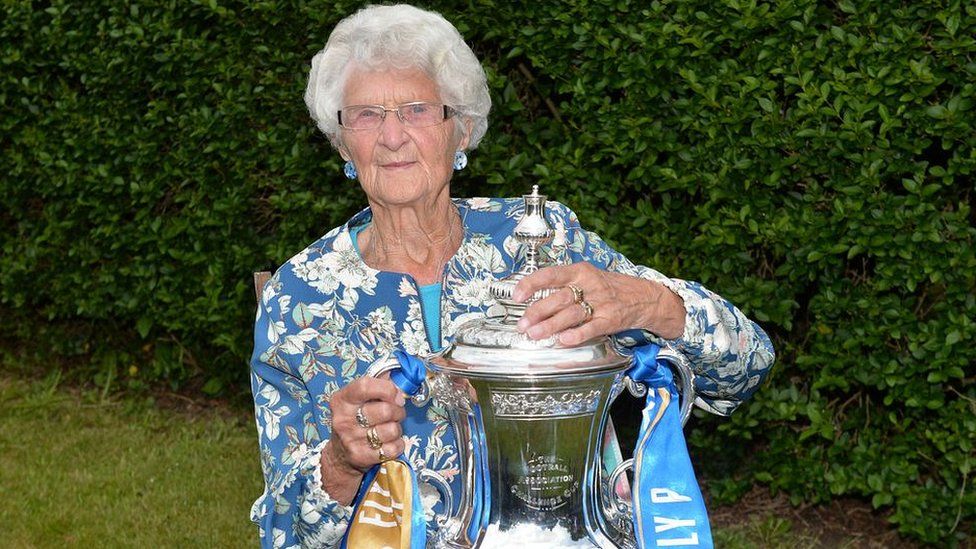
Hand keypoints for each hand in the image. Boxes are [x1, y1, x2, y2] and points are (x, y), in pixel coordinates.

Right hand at [320, 376, 405, 503]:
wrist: (340, 455)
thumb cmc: (355, 421)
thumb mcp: (358, 400)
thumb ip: (377, 384)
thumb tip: (397, 375)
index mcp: (342, 400)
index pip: (365, 386)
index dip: (387, 389)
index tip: (396, 396)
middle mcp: (343, 419)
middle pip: (385, 410)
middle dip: (398, 411)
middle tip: (395, 414)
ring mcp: (351, 439)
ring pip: (391, 430)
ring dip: (397, 429)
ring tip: (389, 429)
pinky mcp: (361, 456)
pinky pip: (392, 448)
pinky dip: (397, 445)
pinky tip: (389, 443)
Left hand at [512, 262, 685, 344]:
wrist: (644, 297)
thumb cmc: (608, 288)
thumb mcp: (586, 278)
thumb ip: (562, 286)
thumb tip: (532, 300)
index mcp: (580, 272)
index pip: (551, 274)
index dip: (531, 284)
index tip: (516, 295)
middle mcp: (589, 285)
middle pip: (559, 298)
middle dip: (537, 312)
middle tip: (522, 324)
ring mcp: (601, 302)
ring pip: (572, 314)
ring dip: (550, 325)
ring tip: (534, 334)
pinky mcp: (611, 319)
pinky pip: (592, 327)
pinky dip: (577, 334)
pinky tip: (564, 340)